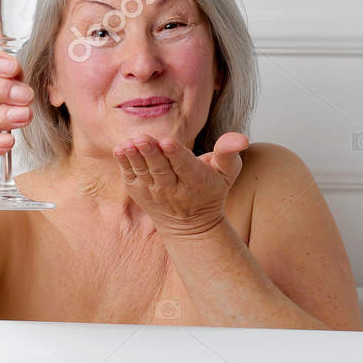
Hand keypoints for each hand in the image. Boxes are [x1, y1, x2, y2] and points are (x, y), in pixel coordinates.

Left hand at [113, 132, 248, 236]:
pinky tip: (121, 149)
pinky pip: (130, 176)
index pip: (185, 167)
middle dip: (151, 153)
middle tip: (142, 138)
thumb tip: (241, 138)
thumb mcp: (227, 172)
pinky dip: (125, 164)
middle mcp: (173, 189)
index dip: (176, 155)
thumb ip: (229, 152)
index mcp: (196, 181)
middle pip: (161, 169)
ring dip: (135, 157)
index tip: (167, 142)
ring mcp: (154, 192)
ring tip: (129, 142)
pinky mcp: (139, 192)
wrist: (190, 224)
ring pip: (143, 173)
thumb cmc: (210, 189)